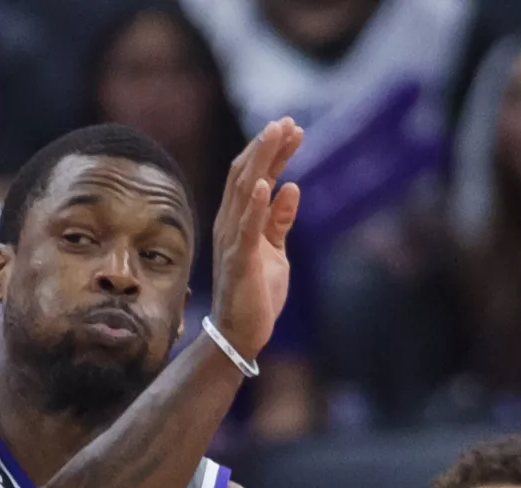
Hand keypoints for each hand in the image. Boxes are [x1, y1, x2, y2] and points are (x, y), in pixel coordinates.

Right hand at [210, 117, 303, 360]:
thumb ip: (279, 221)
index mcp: (237, 223)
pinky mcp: (240, 262)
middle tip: (287, 121)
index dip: (270, 152)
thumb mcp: (275, 252)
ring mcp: (232, 243)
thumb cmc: (256, 295)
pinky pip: (247, 229)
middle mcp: (229, 226)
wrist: (240, 334)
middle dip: (266, 147)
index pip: (251, 177)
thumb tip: (292, 187)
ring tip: (278, 134)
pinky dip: (256, 205)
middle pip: (245, 176)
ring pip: (245, 193)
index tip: (290, 129)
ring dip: (263, 162)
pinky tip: (267, 183)